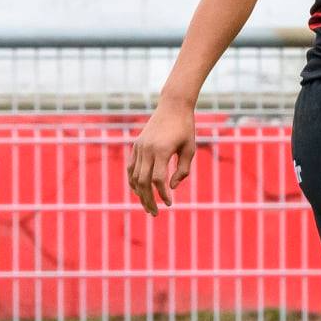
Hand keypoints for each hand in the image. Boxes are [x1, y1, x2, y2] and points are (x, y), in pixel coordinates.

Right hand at [126, 102, 196, 216]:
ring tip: (147, 206)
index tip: (169, 203)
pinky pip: (131, 167)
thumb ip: (182, 170)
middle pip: (143, 182)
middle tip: (154, 214)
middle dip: (148, 200)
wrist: (173, 106)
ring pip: (134, 176)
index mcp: (162, 150)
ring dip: (139, 194)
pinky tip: (139, 191)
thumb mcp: (190, 149)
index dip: (162, 194)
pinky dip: (133, 181)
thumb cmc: (185, 128)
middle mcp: (147, 150)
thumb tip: (172, 187)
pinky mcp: (136, 145)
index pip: (158, 180)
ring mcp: (139, 147)